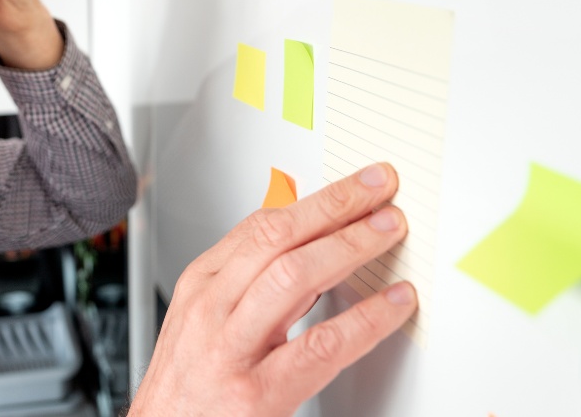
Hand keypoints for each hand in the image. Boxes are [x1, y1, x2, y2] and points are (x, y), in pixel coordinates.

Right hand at [129, 163, 416, 415]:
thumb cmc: (188, 388)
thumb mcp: (205, 321)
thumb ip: (251, 283)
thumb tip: (309, 244)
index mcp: (201, 286)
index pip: (260, 224)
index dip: (316, 199)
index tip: (356, 186)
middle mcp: (210, 310)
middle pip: (277, 238)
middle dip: (335, 207)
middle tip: (380, 192)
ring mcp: (230, 350)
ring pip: (294, 277)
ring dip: (350, 247)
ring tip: (388, 233)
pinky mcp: (255, 395)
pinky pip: (320, 346)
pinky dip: (365, 320)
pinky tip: (392, 305)